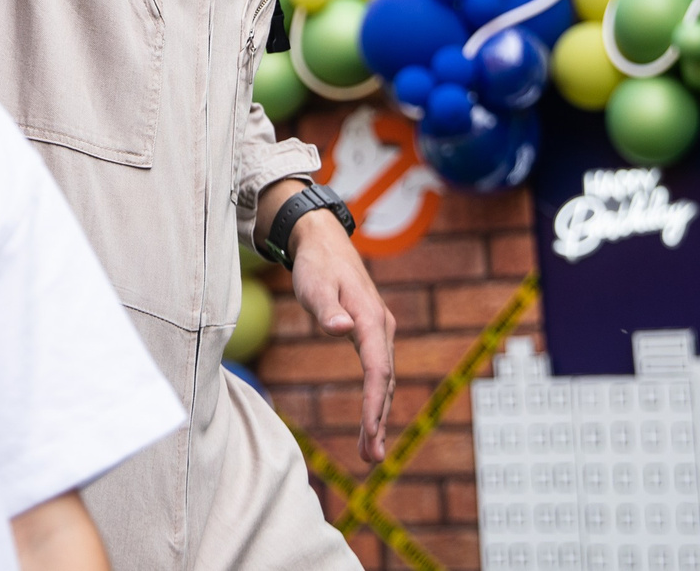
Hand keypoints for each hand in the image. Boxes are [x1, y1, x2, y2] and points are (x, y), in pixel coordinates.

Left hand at [284, 208, 396, 463]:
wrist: (323, 242)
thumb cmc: (316, 265)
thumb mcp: (314, 284)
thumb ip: (326, 308)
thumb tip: (340, 329)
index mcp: (370, 319)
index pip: (377, 369)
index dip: (374, 403)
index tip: (369, 431)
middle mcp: (381, 327)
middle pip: (385, 382)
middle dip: (378, 421)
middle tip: (371, 458)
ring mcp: (379, 330)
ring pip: (384, 380)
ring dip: (379, 415)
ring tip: (370, 451)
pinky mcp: (371, 333)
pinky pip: (379, 372)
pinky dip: (377, 399)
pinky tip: (372, 420)